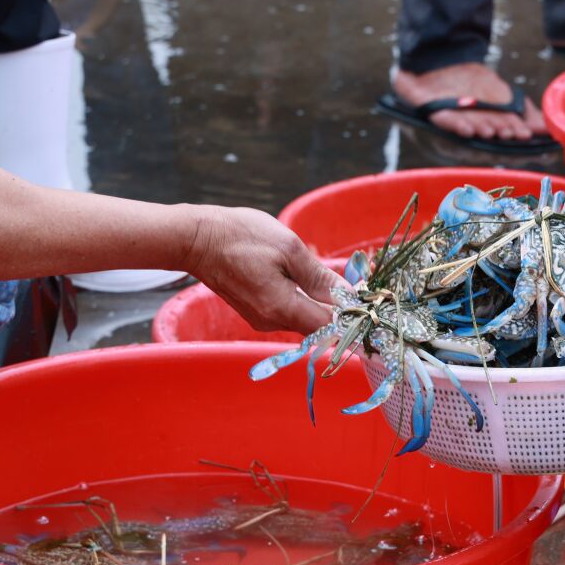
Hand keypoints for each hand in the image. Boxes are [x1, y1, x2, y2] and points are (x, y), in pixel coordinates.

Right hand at [183, 206, 348, 333]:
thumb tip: (348, 295)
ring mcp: (261, 318)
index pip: (329, 328)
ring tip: (335, 281)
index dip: (351, 318)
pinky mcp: (255, 311)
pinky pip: (288, 311)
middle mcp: (272, 322)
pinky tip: (308, 281)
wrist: (197, 239)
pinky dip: (303, 300)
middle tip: (357, 287)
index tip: (367, 303)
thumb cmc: (242, 237)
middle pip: (317, 326)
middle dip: (339, 310)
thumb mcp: (288, 249)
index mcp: (282, 308)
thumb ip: (319, 276)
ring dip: (321, 304)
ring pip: (304, 319)